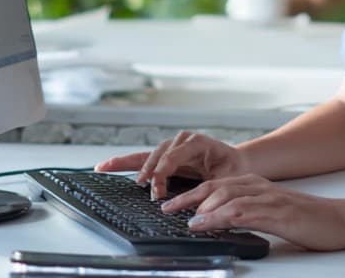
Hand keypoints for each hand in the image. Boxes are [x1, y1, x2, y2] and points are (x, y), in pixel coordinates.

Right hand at [94, 131, 251, 199]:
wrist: (237, 163)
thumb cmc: (233, 171)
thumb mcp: (226, 179)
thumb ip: (211, 188)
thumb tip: (195, 203)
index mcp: (198, 142)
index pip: (174, 155)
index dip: (164, 172)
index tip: (158, 191)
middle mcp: (183, 141)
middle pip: (158, 152)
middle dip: (147, 168)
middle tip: (141, 185)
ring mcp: (174, 146)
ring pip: (149, 154)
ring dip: (130, 163)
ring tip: (107, 168)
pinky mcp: (167, 156)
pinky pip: (144, 158)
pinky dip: (127, 162)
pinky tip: (107, 165)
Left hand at [162, 174, 344, 251]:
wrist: (341, 220)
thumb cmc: (309, 219)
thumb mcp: (274, 213)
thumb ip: (250, 212)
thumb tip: (223, 221)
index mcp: (258, 186)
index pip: (218, 185)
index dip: (192, 192)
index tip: (172, 202)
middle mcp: (260, 188)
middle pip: (216, 187)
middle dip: (188, 197)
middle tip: (167, 208)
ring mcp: (268, 199)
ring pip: (226, 197)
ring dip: (200, 207)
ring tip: (182, 218)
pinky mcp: (276, 214)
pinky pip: (242, 213)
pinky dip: (219, 217)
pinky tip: (206, 223)